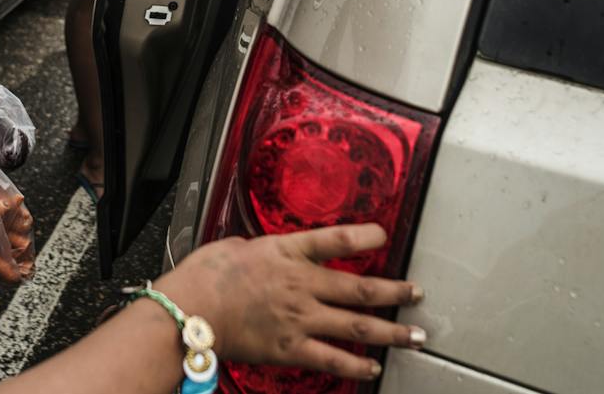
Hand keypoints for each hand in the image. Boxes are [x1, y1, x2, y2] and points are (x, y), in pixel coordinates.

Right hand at [157, 224, 424, 382]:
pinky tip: (373, 367)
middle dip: (393, 292)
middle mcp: (301, 284)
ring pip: (357, 325)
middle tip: (415, 293)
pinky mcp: (291, 348)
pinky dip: (357, 365)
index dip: (364, 237)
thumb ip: (261, 250)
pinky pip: (334, 359)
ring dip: (390, 332)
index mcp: (285, 252)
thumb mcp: (235, 247)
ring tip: (413, 336)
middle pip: (359, 288)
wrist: (189, 310)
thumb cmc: (204, 276)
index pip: (335, 240)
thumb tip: (267, 253)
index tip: (382, 236)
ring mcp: (299, 318)